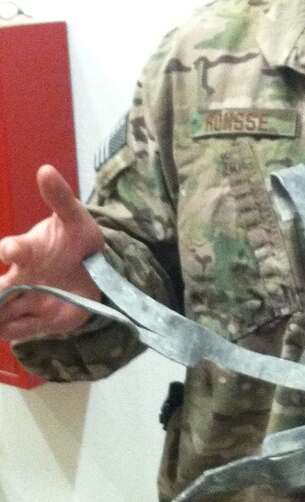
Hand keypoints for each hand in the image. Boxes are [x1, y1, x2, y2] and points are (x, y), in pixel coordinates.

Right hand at [0, 165, 103, 339]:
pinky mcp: (40, 320)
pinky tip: (7, 331)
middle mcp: (20, 277)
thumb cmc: (78, 240)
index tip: (12, 250)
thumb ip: (61, 198)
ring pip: (0, 312)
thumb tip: (45, 169)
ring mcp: (28, 300)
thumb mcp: (76, 219)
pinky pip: (17, 330)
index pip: (11, 250)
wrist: (98, 270)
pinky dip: (11, 332)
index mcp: (28, 251)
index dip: (10, 250)